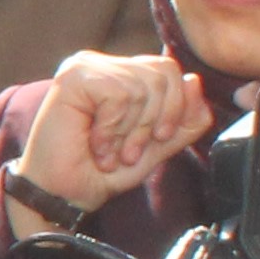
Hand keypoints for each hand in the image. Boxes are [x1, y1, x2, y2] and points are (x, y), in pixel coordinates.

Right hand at [9, 51, 212, 217]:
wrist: (64, 194)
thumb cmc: (101, 172)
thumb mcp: (157, 146)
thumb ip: (184, 119)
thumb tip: (195, 81)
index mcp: (122, 74)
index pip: (169, 70)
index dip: (174, 108)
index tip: (155, 140)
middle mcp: (104, 64)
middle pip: (163, 73)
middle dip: (153, 122)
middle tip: (128, 151)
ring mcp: (86, 66)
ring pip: (142, 86)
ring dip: (128, 131)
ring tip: (108, 151)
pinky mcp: (73, 77)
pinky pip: (118, 95)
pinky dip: (111, 128)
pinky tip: (94, 143)